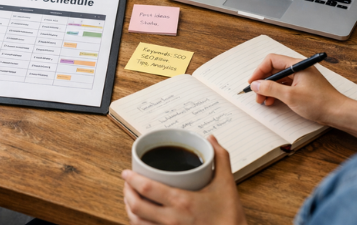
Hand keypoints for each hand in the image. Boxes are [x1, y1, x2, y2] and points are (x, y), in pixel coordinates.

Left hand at [122, 136, 246, 224]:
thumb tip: (210, 139)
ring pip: (137, 222)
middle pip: (136, 206)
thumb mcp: (227, 184)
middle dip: (126, 193)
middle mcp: (172, 219)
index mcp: (182, 202)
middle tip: (127, 183)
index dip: (130, 179)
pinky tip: (140, 216)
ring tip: (130, 198)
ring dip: (129, 209)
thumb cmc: (230, 216)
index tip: (126, 172)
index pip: (146, 188)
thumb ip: (220, 158)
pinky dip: (138, 223)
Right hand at [246, 54, 346, 124]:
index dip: (259, 71)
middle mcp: (299, 69)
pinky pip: (284, 86)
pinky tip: (272, 101)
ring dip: (268, 89)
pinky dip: (276, 93)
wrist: (338, 113)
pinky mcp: (302, 87)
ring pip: (278, 79)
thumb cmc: (320, 103)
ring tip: (263, 100)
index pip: (272, 61)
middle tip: (257, 94)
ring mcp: (301, 78)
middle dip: (263, 82)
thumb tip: (256, 84)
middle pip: (274, 70)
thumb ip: (270, 88)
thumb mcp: (290, 96)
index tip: (253, 82)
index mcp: (297, 65)